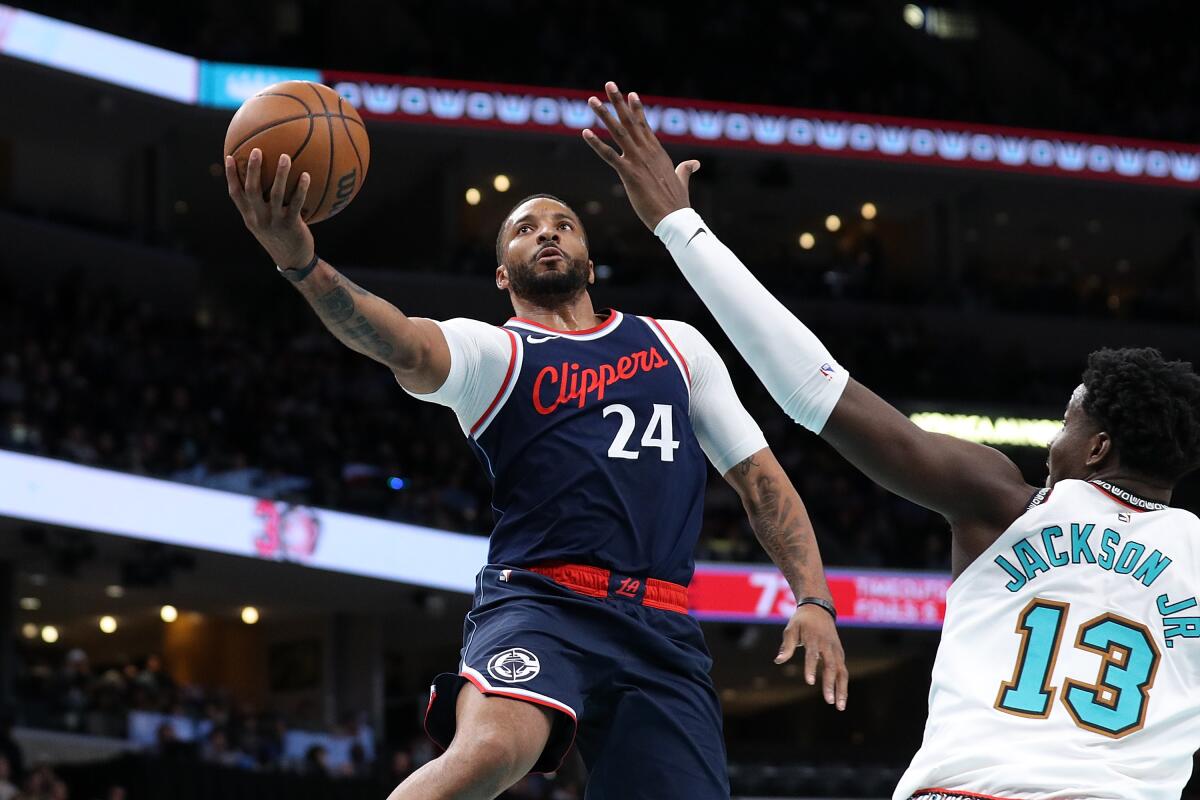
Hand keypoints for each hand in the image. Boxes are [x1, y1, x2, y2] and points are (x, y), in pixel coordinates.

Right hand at [224, 148, 314, 269]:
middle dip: (252, 169)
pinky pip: (296, 203)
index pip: (235, 194)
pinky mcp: (291, 225)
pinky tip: (306, 175)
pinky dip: (300, 189)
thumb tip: (266, 182)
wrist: (293, 261)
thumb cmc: (280, 238)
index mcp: (250, 216)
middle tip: (257, 150)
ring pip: (274, 194)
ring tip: (285, 156)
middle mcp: (259, 218)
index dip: (231, 176)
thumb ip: (262, 205)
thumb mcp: (265, 224)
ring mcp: (274, 222)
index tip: (230, 156)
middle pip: (251, 190)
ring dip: (280, 174)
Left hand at [582, 81, 700, 230]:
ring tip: (592, 100)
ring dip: (604, 115)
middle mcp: (647, 151)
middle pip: (630, 121)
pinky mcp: (629, 173)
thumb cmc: (677, 202)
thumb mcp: (681, 180)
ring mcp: (638, 160)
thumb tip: (694, 163)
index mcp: (658, 152)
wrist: (675, 218)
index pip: (645, 125)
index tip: (630, 94)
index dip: (637, 109)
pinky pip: (609, 155)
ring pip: (618, 132)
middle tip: (609, 84)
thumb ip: (686, 169)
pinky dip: (596, 143)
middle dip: (619, 102)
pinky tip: (585, 132)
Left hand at [776, 604, 848, 710]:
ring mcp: (836, 650)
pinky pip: (843, 671)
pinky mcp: (840, 654)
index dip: (811, 668)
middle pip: (831, 666)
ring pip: (842, 671)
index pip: (812, 655)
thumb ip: (787, 645)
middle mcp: (828, 645)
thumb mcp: (791, 628)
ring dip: (842, 689)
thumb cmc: (802, 620)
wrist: (819, 608)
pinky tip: (841, 699)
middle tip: (828, 701)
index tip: (809, 682)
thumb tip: (778, 660)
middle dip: (830, 684)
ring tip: (839, 707)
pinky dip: (843, 685)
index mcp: (814, 638)